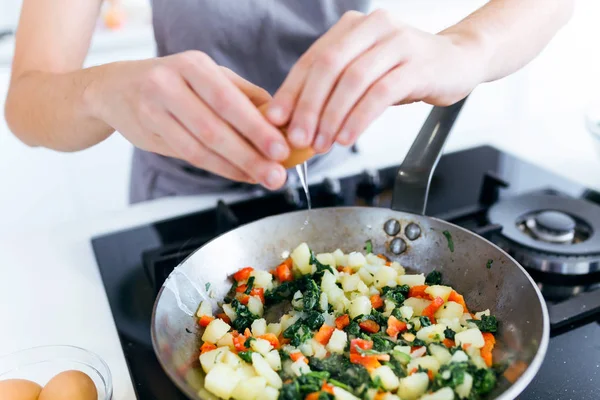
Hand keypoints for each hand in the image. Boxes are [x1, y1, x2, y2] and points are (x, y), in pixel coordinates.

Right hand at [90, 51, 290, 188]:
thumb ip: (244, 95)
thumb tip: (282, 120)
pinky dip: (219, 169)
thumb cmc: (174, 81)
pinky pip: (188, 156)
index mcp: (193, 65)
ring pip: (199, 148)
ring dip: (236, 168)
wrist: (115, 88)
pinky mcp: (146, 134)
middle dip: (250, 154)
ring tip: (264, 179)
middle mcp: (169, 84)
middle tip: (277, 174)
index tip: (282, 148)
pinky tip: (241, 175)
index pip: (229, 100)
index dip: (256, 127)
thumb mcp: (208, 76)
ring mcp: (153, 110)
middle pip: (214, 128)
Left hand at [266, 10, 485, 153]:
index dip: (291, 91)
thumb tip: (293, 120)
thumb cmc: (404, 70)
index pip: (312, 59)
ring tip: (321, 143)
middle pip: (328, 68)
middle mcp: (372, 27)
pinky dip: (358, 119)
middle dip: (308, 107)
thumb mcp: (365, 72)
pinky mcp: (417, 65)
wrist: (457, 61)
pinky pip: (379, 94)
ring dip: (332, 117)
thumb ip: (333, 88)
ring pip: (352, 81)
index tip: (276, 119)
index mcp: (352, 27)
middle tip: (297, 137)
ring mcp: (397, 43)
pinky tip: (347, 137)